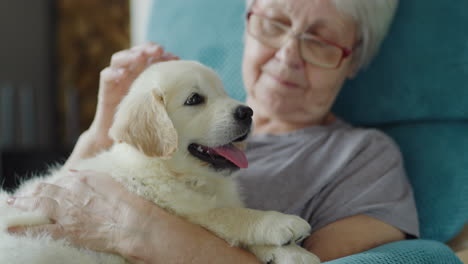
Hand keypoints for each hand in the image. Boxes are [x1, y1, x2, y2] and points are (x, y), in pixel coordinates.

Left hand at [6, 170, 157, 260]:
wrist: (129, 222)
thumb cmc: (123, 201)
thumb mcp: (107, 180)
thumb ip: (87, 176)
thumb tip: (71, 174)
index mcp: (80, 181)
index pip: (59, 182)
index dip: (51, 185)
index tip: (46, 188)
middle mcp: (69, 194)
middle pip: (44, 191)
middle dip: (31, 192)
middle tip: (21, 195)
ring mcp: (65, 212)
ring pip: (37, 206)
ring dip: (22, 204)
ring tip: (13, 203)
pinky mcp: (65, 230)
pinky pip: (40, 230)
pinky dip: (23, 229)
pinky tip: (11, 228)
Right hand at [90, 42, 178, 150]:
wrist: (120, 141)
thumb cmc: (143, 123)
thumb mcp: (158, 107)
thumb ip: (170, 98)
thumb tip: (192, 95)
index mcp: (143, 75)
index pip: (151, 58)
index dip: (162, 55)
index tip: (174, 57)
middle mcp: (130, 75)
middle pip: (136, 54)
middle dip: (146, 50)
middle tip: (157, 49)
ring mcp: (117, 81)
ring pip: (119, 60)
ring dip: (130, 56)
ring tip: (140, 56)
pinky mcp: (106, 91)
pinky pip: (106, 77)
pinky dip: (113, 73)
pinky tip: (122, 74)